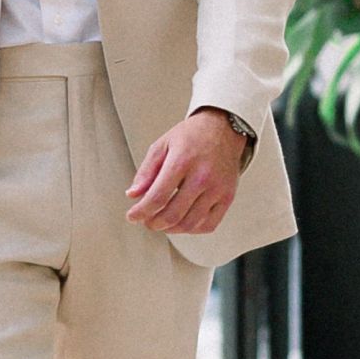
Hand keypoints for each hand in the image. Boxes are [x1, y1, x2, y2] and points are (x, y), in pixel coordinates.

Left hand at [126, 110, 246, 236]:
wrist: (223, 129)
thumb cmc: (192, 135)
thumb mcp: (162, 145)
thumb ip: (146, 171)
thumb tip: (133, 194)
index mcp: (182, 161)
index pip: (157, 197)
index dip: (141, 212)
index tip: (132, 216)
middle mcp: (202, 177)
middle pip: (173, 214)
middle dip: (153, 223)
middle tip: (146, 221)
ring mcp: (217, 189)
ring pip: (190, 224)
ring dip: (171, 229)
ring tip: (161, 223)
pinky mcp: (227, 197)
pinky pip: (209, 225)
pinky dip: (192, 229)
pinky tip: (182, 222)